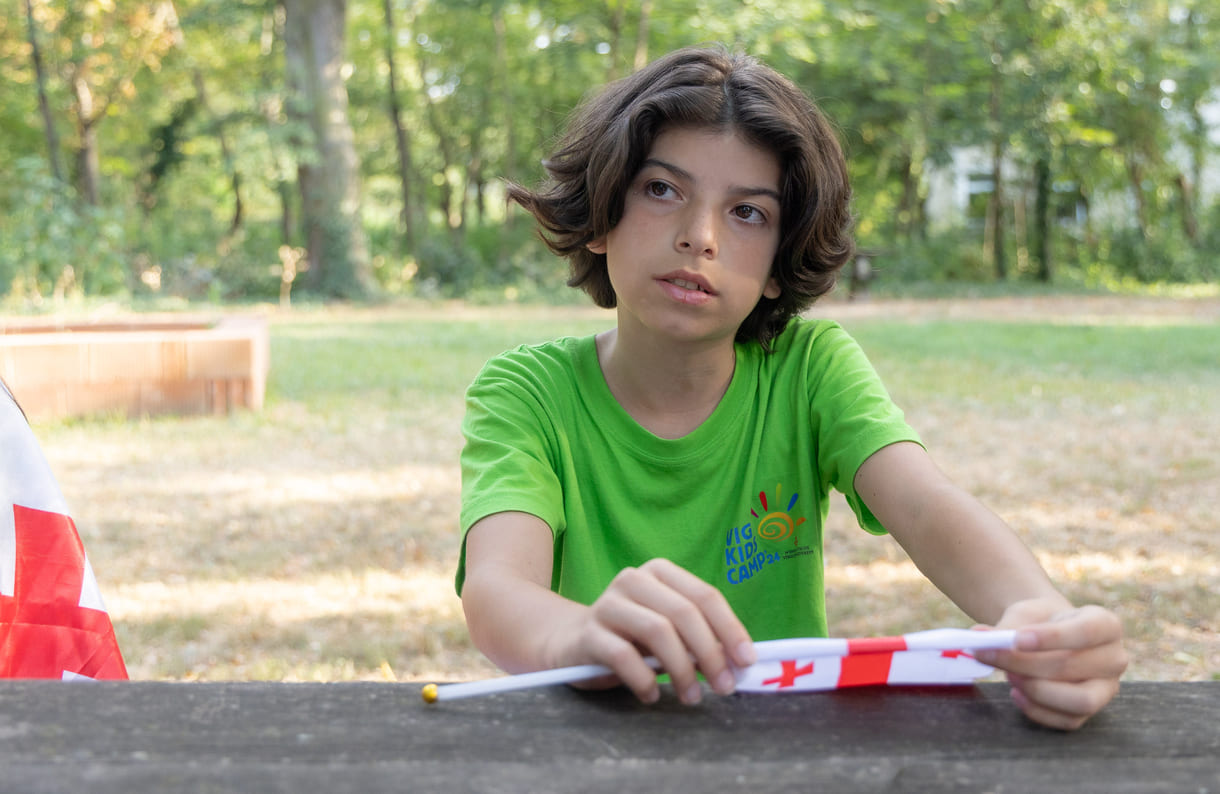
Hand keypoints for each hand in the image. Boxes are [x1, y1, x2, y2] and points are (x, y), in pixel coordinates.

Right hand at [554, 558, 756, 705]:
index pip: (705, 596)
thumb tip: (739, 664)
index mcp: (660, 573)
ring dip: (682, 669)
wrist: (568, 641)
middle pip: (684, 613)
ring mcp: (607, 604)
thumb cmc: (629, 637)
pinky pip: (623, 655)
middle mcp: (634, 580)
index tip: (747, 661)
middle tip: (724, 686)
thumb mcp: (667, 630)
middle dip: (710, 654)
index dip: (730, 629)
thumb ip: (698, 639)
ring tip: (691, 696)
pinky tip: (652, 694)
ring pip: (657, 631)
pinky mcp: (588, 632)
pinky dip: (645, 679)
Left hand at [973, 598, 1127, 729]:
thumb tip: (980, 636)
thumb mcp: (1025, 614)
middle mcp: (1114, 658)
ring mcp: (1106, 689)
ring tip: (1008, 676)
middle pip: (1072, 667)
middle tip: (989, 655)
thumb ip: (1007, 627)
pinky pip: (1068, 720)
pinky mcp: (1091, 711)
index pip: (1085, 632)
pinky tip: (1015, 693)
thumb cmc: (1040, 622)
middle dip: (1025, 664)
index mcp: (1106, 625)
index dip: (1051, 637)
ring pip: (1079, 701)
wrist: (1047, 635)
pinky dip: (1037, 711)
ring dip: (1037, 691)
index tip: (1016, 639)